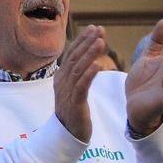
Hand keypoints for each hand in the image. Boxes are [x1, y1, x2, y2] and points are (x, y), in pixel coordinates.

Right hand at [51, 25, 107, 141]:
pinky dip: (89, 74)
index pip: (72, 54)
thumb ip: (77, 74)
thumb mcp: (73, 89)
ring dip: (90, 54)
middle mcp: (62, 82)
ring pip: (78, 69)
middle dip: (87, 42)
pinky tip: (98, 65)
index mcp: (61, 77)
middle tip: (99, 29)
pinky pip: (82, 87)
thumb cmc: (73, 111)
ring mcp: (67, 93)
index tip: (93, 28)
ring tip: (100, 42)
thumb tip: (86, 59)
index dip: (82, 40)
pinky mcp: (75, 104)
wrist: (66, 135)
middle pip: (75, 58)